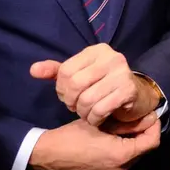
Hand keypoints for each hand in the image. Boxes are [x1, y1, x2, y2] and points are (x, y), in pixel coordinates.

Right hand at [29, 113, 159, 169]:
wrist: (48, 155)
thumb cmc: (73, 136)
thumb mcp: (101, 123)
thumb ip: (126, 122)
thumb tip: (148, 117)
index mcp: (121, 156)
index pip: (151, 141)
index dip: (154, 125)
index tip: (150, 113)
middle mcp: (121, 168)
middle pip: (145, 148)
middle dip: (145, 131)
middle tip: (139, 115)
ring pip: (135, 153)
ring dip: (136, 138)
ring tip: (128, 122)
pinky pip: (125, 158)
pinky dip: (126, 145)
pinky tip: (118, 133)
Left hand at [30, 45, 159, 125]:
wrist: (136, 95)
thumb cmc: (103, 84)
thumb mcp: (79, 75)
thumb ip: (57, 72)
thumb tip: (33, 70)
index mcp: (97, 50)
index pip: (66, 71)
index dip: (62, 89)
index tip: (69, 96)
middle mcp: (112, 57)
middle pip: (75, 84)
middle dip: (71, 101)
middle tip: (76, 106)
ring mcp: (122, 73)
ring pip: (87, 99)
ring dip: (83, 112)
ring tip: (86, 113)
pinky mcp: (128, 90)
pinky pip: (101, 109)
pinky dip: (95, 118)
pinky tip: (97, 118)